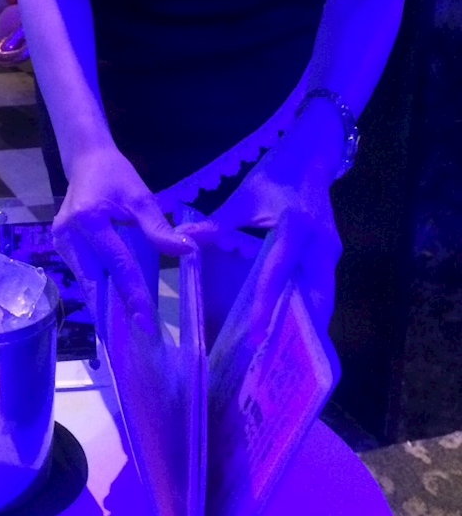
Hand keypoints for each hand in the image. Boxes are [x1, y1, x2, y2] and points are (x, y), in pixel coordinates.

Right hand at [53, 145, 193, 331]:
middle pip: (95, 282)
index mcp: (88, 219)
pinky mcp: (61, 247)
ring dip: (107, 304)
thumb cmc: (116, 176)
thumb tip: (188, 252)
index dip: (134, 294)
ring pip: (87, 283)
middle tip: (138, 338)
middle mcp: (69, 234)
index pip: (117, 264)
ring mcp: (61, 242)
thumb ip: (159, 229)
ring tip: (129, 330)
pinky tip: (115, 308)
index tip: (147, 323)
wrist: (86, 161)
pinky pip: (83, 275)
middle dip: (117, 310)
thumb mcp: (141, 197)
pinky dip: (100, 290)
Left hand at [172, 131, 342, 342]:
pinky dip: (309, 309)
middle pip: (315, 297)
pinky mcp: (330, 254)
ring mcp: (331, 252)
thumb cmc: (277, 173)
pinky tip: (292, 326)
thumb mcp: (246, 196)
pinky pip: (322, 288)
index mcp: (296, 228)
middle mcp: (321, 245)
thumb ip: (219, 223)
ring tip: (285, 353)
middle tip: (278, 360)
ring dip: (307, 323)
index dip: (267, 304)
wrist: (312, 154)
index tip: (256, 333)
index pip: (278, 273)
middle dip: (300, 329)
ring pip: (323, 297)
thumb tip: (184, 239)